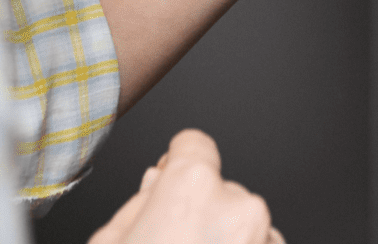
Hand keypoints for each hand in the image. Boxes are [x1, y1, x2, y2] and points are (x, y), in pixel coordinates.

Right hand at [89, 130, 281, 243]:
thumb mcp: (112, 240)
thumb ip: (139, 203)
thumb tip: (156, 183)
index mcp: (193, 187)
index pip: (194, 144)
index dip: (178, 160)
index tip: (172, 174)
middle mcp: (238, 206)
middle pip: (217, 189)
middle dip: (200, 210)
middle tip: (174, 241)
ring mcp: (265, 237)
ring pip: (242, 223)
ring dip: (225, 236)